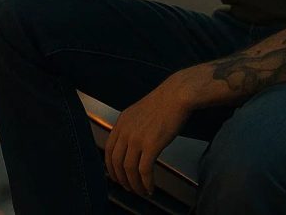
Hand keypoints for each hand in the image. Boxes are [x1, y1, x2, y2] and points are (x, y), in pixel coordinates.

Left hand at [104, 76, 191, 198]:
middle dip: (121, 179)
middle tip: (129, 188)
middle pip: (116, 163)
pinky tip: (150, 187)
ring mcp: (137, 138)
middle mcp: (125, 131)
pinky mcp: (151, 145)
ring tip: (141, 191)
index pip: (108, 151)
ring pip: (129, 169)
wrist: (177, 94)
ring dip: (134, 184)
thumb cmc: (164, 102)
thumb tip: (131, 146)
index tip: (116, 176)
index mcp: (121, 123)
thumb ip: (131, 127)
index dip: (111, 168)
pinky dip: (146, 182)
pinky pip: (144, 170)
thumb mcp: (139, 112)